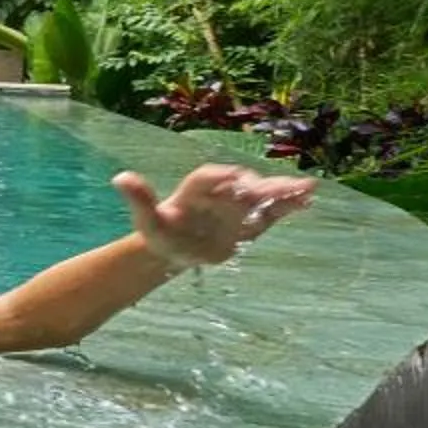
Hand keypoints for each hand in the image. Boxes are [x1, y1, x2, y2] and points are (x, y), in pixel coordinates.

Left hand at [113, 163, 315, 269]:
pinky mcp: (252, 219)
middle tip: (282, 187)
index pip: (208, 179)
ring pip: (263, 195)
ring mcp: (239, 205)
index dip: (221, 178)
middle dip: (262, 185)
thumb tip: (119, 178)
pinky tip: (308, 201)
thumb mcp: (147, 221)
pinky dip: (289, 206)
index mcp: (195, 189)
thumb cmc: (161, 232)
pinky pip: (273, 211)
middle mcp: (221, 192)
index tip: (234, 178)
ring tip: (307, 189)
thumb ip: (139, 199)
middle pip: (243, 184)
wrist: (177, 249)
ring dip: (284, 192)